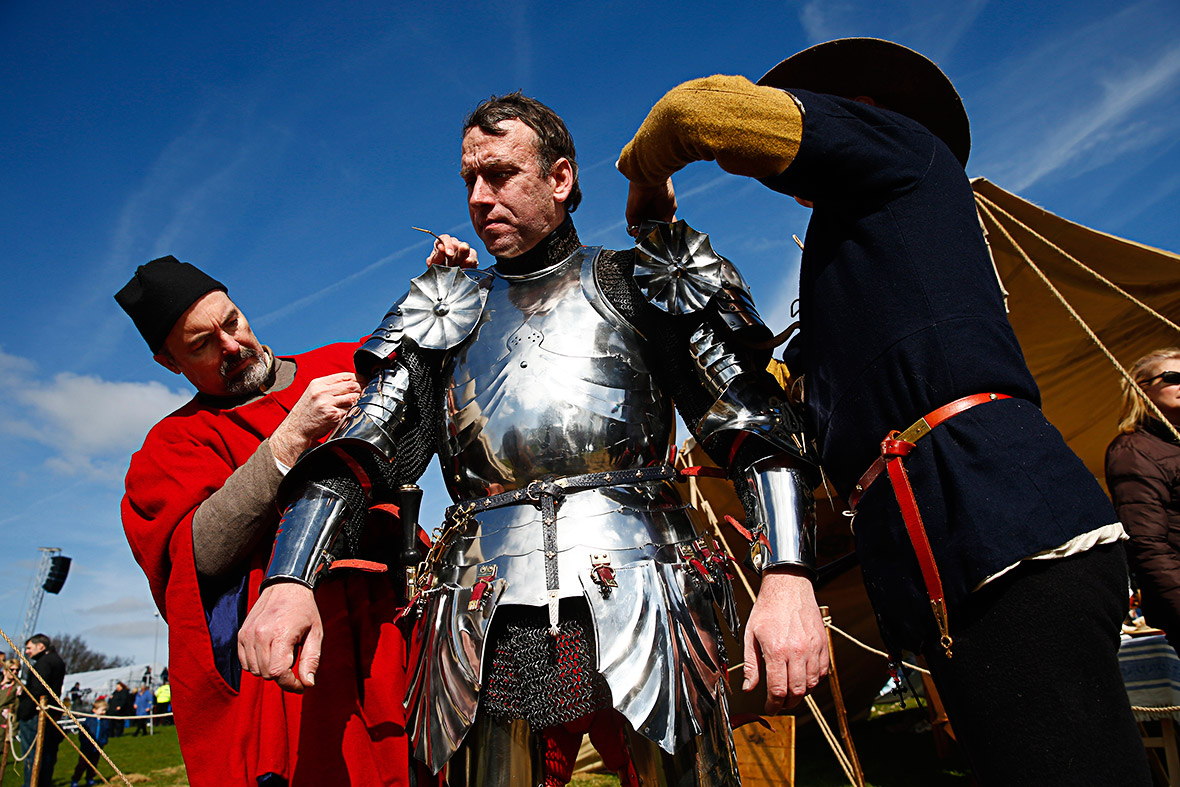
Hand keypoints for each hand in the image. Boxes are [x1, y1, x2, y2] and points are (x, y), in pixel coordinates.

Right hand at [237, 582, 321, 692]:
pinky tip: (270, 654)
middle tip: (295, 666)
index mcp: (281, 634)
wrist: (286, 586)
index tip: (300, 686)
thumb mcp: (316, 633)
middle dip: (282, 677)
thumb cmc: (304, 610)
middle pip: (266, 674)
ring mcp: (248, 634)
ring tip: (283, 655)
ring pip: (254, 670)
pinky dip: (257, 664)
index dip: (290, 685)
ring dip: (269, 670)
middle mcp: (260, 634)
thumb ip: (311, 660)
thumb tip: (308, 684)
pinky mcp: (241, 634)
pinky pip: (245, 662)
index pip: (278, 672)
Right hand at [269, 371, 361, 464]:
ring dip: (361, 400)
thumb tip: (352, 384)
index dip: (359, 377)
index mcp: (318, 384)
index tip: (366, 380)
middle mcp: (322, 392)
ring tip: (363, 401)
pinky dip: (354, 411)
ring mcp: (327, 403)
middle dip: (364, 387)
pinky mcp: (332, 415)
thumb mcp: (313, 394)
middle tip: (370, 390)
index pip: (344, 375)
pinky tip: (354, 411)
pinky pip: (350, 410)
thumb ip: (329, 388)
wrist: (295, 430)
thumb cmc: (306, 413)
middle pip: (351, 385)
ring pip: (353, 397)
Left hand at [426, 234, 478, 268]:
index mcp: (442, 243)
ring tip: (458, 268)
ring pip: (467, 249)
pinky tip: (464, 269)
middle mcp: (454, 244)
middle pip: (457, 244)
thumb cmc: (437, 268)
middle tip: (450, 266)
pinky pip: (474, 257)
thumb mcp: (433, 263)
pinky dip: (470, 265)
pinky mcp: (472, 256)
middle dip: (454, 257)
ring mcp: (463, 249)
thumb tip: (441, 247)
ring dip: (462, 261)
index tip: (449, 254)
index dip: (448, 245)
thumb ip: (437, 255)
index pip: (445, 238)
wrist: (444, 278)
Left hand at [625, 178, 676, 234]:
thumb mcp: (670, 211)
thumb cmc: (664, 192)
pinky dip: (637, 235)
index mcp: (659, 213)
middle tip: (656, 240)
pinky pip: (632, 230)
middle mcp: (649, 215)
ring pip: (641, 233)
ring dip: (645, 237)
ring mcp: (639, 216)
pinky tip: (642, 236)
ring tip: (650, 238)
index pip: (659, 228)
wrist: (652, 183)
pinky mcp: (631, 217)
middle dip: (653, 237)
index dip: (661, 234)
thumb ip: (667, 224)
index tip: (664, 239)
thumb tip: (665, 236)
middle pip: (650, 232)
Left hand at [742, 567, 828, 713]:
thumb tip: (749, 687)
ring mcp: (813, 648)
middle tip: (780, 702)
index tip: (770, 708)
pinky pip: (823, 672)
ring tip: (791, 690)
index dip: (773, 704)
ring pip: (812, 685)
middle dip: (787, 702)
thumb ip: (751, 664)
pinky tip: (804, 678)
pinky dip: (815, 680)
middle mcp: (797, 651)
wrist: (788, 586)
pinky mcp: (823, 644)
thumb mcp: (751, 635)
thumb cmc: (768, 608)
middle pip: (797, 691)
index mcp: (776, 650)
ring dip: (801, 692)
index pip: (778, 689)